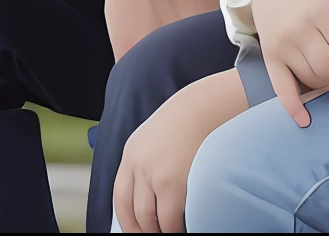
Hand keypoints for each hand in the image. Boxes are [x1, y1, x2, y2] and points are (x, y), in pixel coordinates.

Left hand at [114, 70, 246, 233]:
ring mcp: (155, 175)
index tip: (136, 233)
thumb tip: (149, 196)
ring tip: (172, 233)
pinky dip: (175, 230)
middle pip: (135, 212)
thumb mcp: (158, 138)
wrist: (208, 105)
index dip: (127, 222)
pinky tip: (185, 229)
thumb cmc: (190, 122)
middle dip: (145, 232)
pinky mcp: (174, 184)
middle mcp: (139, 165)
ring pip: (150, 220)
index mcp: (132, 153)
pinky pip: (170, 220)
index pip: (121, 198)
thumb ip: (148, 163)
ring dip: (160, 233)